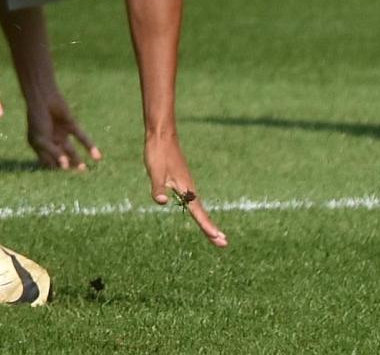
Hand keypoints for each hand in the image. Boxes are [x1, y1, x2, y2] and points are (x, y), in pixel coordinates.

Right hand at [25, 81, 100, 170]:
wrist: (43, 97)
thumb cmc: (37, 119)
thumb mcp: (41, 139)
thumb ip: (54, 154)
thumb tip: (65, 167)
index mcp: (39, 145)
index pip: (48, 162)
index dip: (55, 169)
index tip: (63, 180)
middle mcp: (50, 140)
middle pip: (61, 157)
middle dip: (68, 166)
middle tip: (76, 176)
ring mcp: (61, 132)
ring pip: (71, 149)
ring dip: (77, 159)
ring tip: (84, 169)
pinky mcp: (71, 125)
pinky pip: (81, 137)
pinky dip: (89, 146)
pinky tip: (97, 156)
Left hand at [145, 131, 226, 246]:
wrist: (162, 135)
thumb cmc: (159, 153)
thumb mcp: (155, 172)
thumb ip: (158, 187)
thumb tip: (161, 202)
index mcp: (186, 188)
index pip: (199, 213)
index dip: (207, 227)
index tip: (218, 239)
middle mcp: (190, 188)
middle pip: (202, 213)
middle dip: (211, 228)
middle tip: (223, 244)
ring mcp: (187, 184)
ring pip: (199, 207)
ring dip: (206, 221)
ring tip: (214, 234)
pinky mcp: (182, 180)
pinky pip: (193, 200)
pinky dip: (198, 211)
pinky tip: (197, 213)